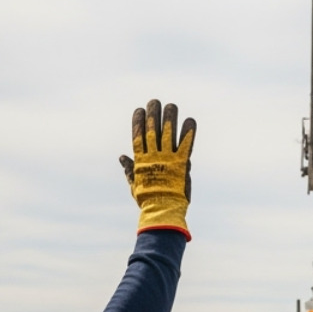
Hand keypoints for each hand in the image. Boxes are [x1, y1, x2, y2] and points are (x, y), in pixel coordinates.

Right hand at [119, 98, 195, 237]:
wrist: (163, 210)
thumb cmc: (148, 199)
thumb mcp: (135, 184)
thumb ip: (130, 169)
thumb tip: (122, 157)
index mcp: (141, 160)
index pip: (138, 136)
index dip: (138, 122)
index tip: (139, 110)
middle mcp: (154, 156)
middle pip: (153, 130)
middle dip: (153, 114)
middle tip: (155, 101)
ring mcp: (168, 159)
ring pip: (168, 133)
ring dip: (170, 118)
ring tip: (171, 105)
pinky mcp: (182, 163)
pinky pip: (185, 144)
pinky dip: (188, 132)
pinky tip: (190, 120)